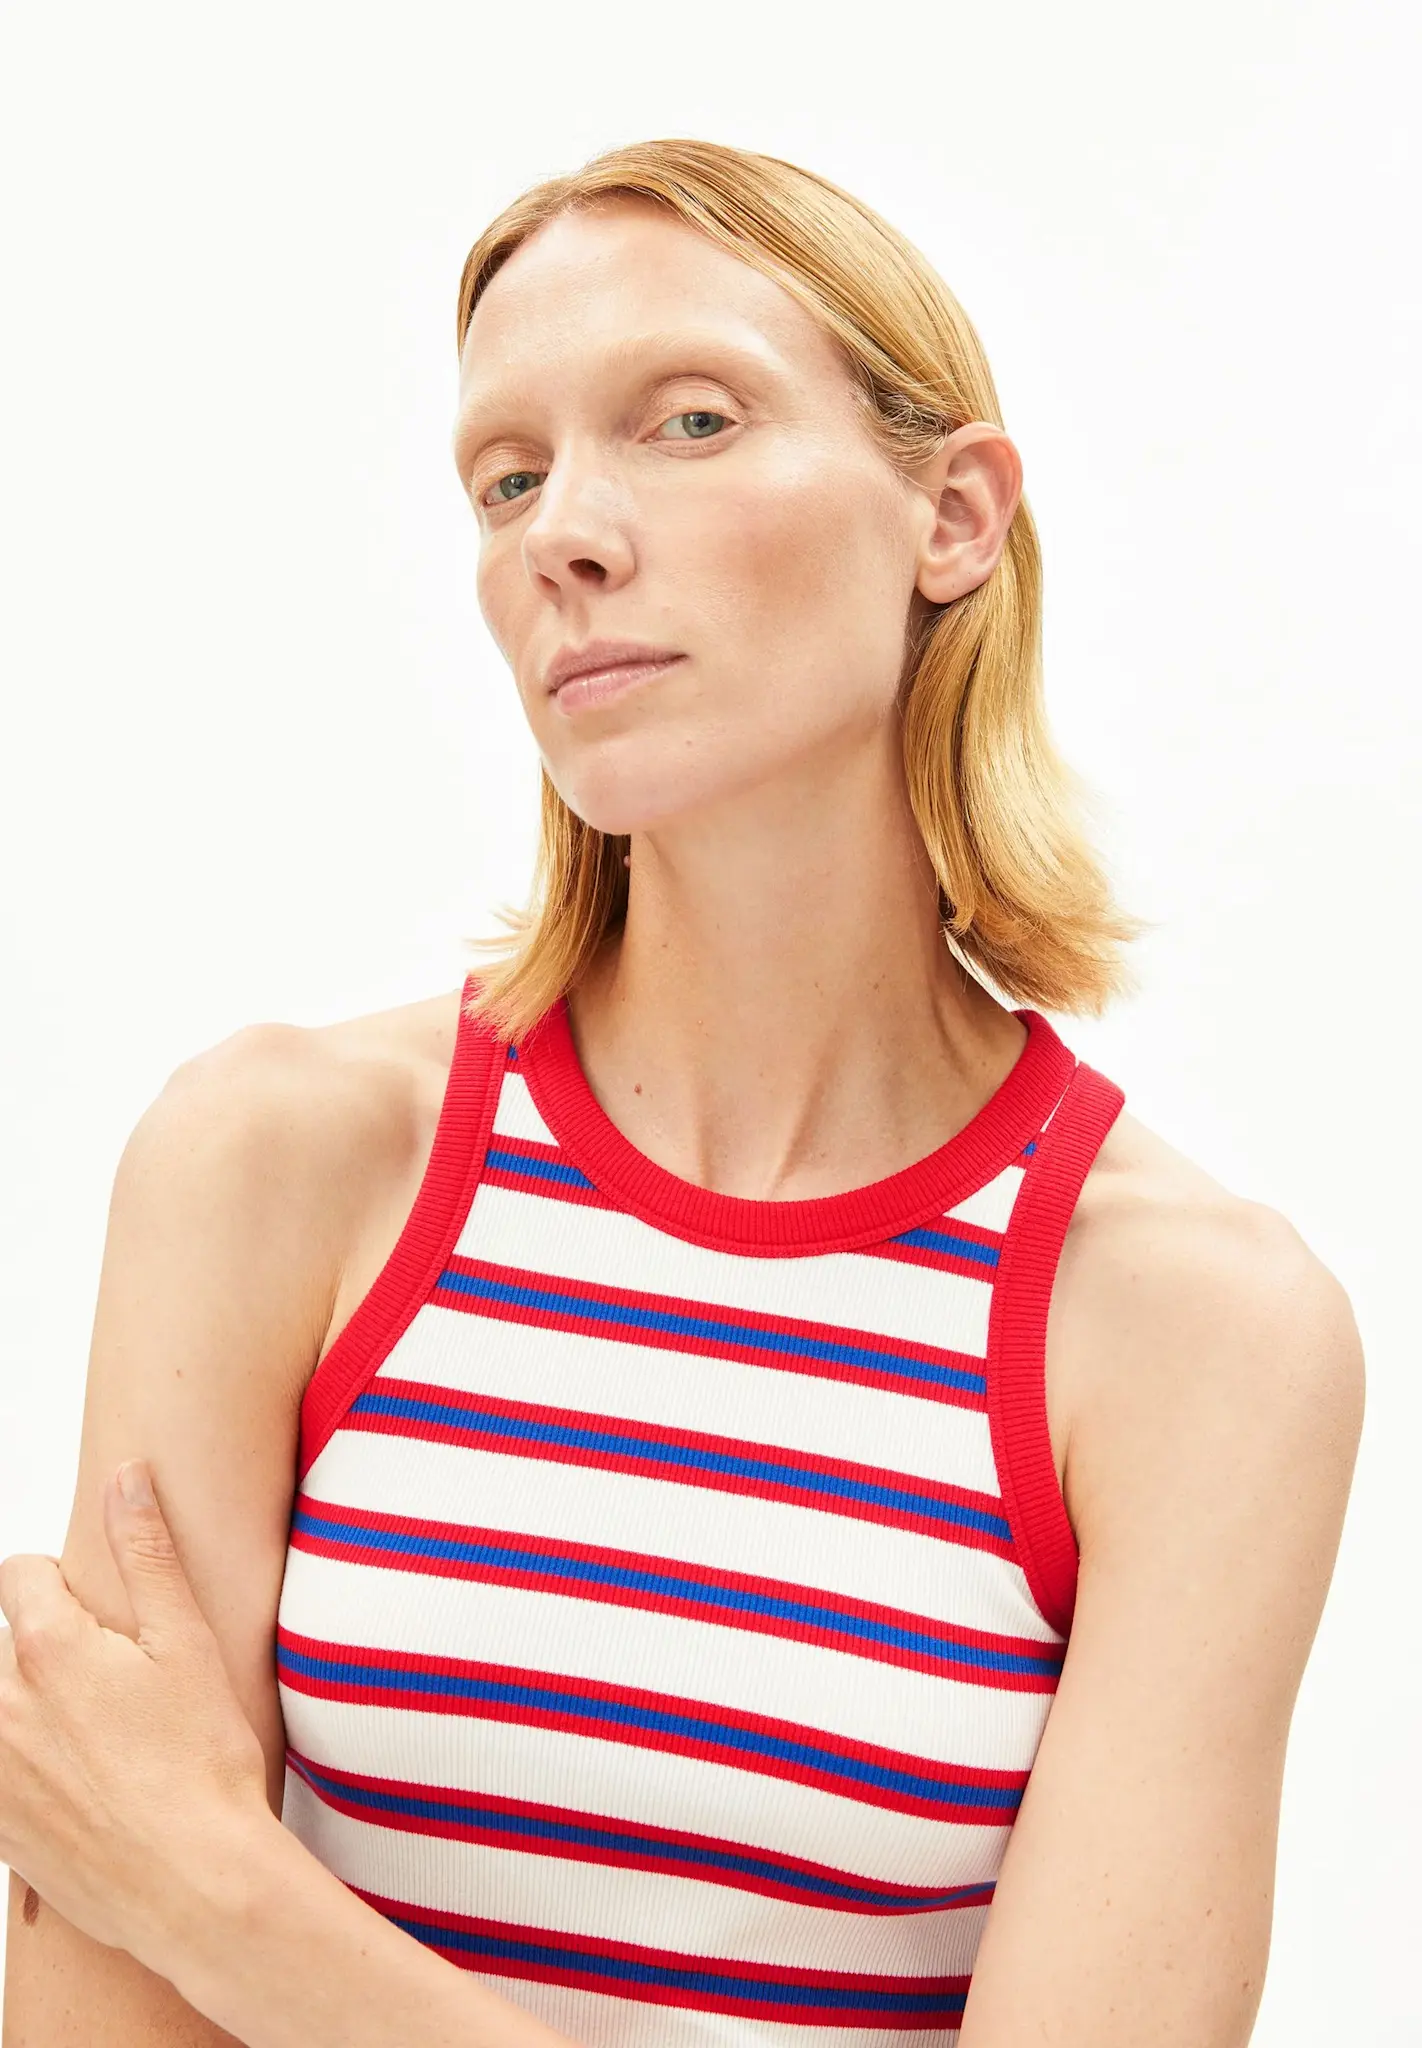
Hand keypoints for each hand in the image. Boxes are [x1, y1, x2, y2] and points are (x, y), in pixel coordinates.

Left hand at [0, 1460, 273, 1978]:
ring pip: (3, 1710)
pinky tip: (83, 1792)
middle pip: (8, 1643)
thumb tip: (126, 1477)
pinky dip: (26, 1772)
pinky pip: (1, 1774)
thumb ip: (147, 1550)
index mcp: (46, 1647)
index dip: (65, 1585)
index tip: (105, 1621)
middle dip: (51, 1652)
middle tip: (116, 1691)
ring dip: (35, 1713)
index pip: (19, 1573)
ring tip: (102, 1746)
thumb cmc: (201, 1764)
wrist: (193, 1884)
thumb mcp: (186, 1642)